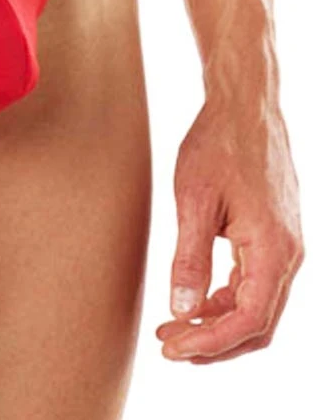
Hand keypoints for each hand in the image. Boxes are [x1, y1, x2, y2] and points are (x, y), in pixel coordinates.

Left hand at [157, 96, 302, 362]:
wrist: (243, 108)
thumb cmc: (217, 146)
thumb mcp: (193, 200)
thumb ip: (189, 257)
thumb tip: (182, 310)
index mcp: (273, 248)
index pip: (248, 319)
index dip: (210, 342)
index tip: (172, 347)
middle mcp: (287, 253)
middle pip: (257, 322)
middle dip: (213, 342)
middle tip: (168, 345)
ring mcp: (284, 245)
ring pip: (257, 305)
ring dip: (217, 323)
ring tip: (172, 326)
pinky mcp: (273, 236)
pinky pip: (254, 282)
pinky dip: (225, 300)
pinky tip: (193, 301)